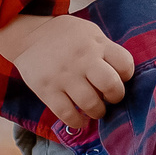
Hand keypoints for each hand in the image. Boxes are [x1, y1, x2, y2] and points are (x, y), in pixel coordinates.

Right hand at [0, 13, 136, 131]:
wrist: (29, 35)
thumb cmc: (66, 36)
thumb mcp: (90, 32)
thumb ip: (106, 50)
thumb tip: (122, 77)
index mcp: (96, 43)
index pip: (125, 64)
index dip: (126, 75)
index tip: (119, 78)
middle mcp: (82, 59)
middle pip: (111, 85)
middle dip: (116, 97)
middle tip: (110, 98)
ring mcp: (64, 75)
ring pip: (91, 104)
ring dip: (98, 112)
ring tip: (96, 110)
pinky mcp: (47, 89)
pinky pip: (67, 114)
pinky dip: (77, 122)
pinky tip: (80, 120)